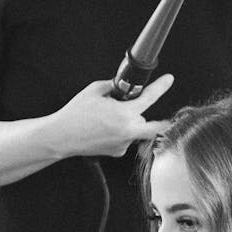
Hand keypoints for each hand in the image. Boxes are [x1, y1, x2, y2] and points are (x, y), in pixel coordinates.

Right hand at [55, 73, 173, 157]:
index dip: (161, 86)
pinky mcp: (117, 152)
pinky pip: (126, 139)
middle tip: (162, 115)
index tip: (168, 80)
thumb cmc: (76, 113)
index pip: (150, 98)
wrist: (62, 136)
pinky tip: (106, 130)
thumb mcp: (95, 90)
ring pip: (138, 131)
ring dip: (133, 123)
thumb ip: (114, 86)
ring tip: (113, 119)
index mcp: (124, 113)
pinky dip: (121, 133)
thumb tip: (124, 87)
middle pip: (155, 127)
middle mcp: (127, 131)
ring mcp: (123, 143)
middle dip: (160, 120)